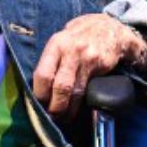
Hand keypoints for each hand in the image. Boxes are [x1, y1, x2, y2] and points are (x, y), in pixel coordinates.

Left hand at [32, 13, 146, 117]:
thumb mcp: (61, 41)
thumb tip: (37, 88)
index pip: (43, 75)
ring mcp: (87, 59)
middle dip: (55, 107)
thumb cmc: (79, 38)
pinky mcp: (100, 66)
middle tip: (53, 116)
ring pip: (75, 92)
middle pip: (60, 87)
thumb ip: (50, 61)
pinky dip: (84, 104)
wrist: (109, 28)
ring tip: (65, 117)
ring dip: (69, 109)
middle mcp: (71, 51)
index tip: (39, 105)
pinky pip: (90, 90)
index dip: (40, 95)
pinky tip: (80, 109)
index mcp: (56, 45)